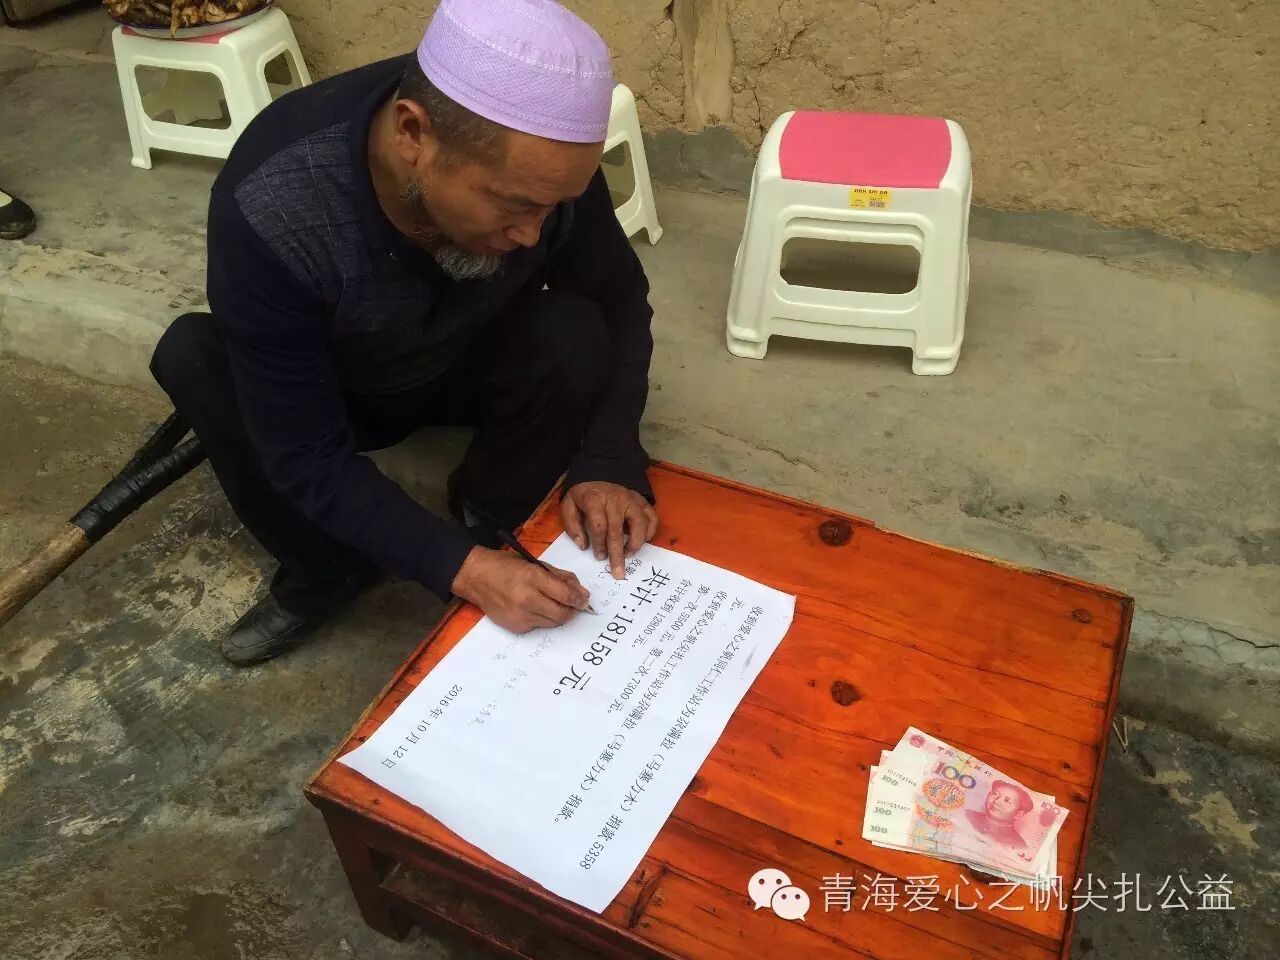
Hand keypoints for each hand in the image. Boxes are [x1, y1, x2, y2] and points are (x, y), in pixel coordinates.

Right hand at [451, 547, 590, 632]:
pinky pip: (538, 626)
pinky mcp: (515, 627)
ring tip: (558, 605)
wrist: (477, 577)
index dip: (580, 599)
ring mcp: (520, 615)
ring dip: (560, 615)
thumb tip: (579, 590)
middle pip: (562, 614)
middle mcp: (527, 599)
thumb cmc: (506, 566)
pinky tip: (538, 609)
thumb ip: (559, 576)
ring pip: (552, 623)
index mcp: (533, 578)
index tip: (585, 599)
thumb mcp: (535, 563)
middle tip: (576, 605)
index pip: (566, 595)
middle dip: (573, 610)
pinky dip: (543, 619)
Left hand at [561, 481, 658, 578]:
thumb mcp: (569, 505)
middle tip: (618, 572)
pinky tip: (642, 541)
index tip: (599, 557)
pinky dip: (650, 531)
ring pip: (640, 523)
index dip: (600, 544)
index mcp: (595, 499)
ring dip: (636, 543)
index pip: (599, 526)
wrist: (597, 476)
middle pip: (618, 529)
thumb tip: (583, 545)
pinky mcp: (642, 501)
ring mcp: (631, 499)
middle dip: (618, 554)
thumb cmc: (583, 496)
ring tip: (629, 554)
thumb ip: (572, 525)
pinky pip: (652, 517)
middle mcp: (616, 499)